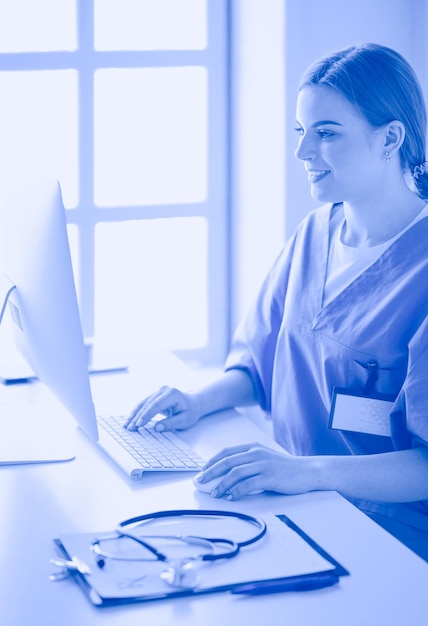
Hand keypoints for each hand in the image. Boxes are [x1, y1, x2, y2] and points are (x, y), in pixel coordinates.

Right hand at [124, 386, 201, 431]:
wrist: (192, 403)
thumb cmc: (190, 411)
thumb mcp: (184, 420)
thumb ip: (171, 423)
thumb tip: (157, 428)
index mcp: (172, 394)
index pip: (156, 405)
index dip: (146, 415)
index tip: (139, 424)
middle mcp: (163, 390)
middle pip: (147, 404)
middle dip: (137, 417)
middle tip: (130, 428)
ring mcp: (158, 391)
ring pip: (143, 404)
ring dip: (134, 415)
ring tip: (127, 426)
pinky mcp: (154, 396)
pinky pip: (143, 404)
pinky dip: (136, 413)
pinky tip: (130, 420)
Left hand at [197, 443, 317, 499]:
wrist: (307, 471)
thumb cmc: (285, 468)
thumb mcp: (264, 459)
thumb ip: (248, 462)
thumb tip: (227, 475)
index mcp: (253, 447)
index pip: (227, 452)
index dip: (212, 461)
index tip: (202, 470)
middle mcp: (256, 453)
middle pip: (227, 461)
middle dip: (211, 472)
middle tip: (200, 481)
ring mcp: (263, 464)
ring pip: (235, 473)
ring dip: (222, 483)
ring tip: (214, 493)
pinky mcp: (269, 477)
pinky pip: (248, 484)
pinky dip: (237, 491)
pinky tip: (231, 496)